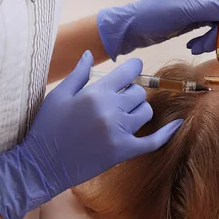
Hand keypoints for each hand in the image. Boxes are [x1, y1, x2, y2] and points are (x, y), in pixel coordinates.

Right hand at [0, 51, 181, 218]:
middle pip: (138, 92)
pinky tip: (177, 124)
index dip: (134, 68)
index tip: (135, 68)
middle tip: (120, 99)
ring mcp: (118, 131)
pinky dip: (167, 133)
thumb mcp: (59, 95)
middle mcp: (111, 110)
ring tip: (126, 114)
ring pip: (145, 112)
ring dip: (139, 110)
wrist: (41, 164)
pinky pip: (153, 141)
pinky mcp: (123, 151)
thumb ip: (78, 74)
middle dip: (132, 92)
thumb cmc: (47, 127)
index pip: (127, 72)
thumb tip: (89, 54)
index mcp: (96, 93)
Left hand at [97, 0, 218, 59]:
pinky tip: (191, 47)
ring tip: (195, 48)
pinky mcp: (198, 20)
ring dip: (213, 39)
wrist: (135, 28)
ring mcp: (203, 7)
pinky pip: (212, 31)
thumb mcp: (186, 11)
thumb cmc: (156, 13)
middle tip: (214, 45)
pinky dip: (205, 41)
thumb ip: (212, 9)